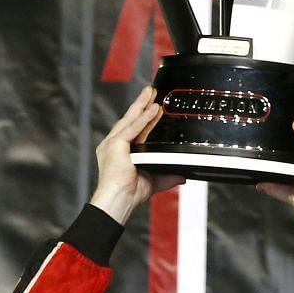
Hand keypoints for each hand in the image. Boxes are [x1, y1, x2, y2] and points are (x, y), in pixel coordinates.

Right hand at [89, 86, 180, 224]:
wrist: (118, 201)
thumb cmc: (128, 194)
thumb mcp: (152, 181)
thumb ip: (167, 176)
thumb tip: (181, 175)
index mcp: (120, 152)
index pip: (135, 130)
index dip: (145, 118)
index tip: (154, 107)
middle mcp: (113, 145)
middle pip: (130, 119)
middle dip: (141, 104)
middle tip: (151, 91)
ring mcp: (112, 144)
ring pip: (130, 119)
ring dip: (142, 104)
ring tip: (152, 93)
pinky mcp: (115, 145)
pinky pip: (132, 128)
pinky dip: (144, 118)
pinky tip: (153, 109)